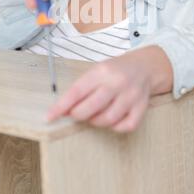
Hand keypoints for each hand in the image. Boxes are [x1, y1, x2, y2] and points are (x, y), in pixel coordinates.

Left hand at [47, 46, 172, 132]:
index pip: (77, 92)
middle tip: (77, 114)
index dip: (61, 106)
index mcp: (102, 71)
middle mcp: (117, 82)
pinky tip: (112, 120)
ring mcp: (131, 96)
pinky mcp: (142, 107)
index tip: (50, 117)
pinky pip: (125, 126)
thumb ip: (81, 88)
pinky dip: (115, 127)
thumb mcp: (96, 71)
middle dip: (78, 115)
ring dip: (96, 122)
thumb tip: (62, 109)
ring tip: (95, 115)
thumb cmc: (115, 70)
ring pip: (108, 120)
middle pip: (91, 108)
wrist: (144, 66)